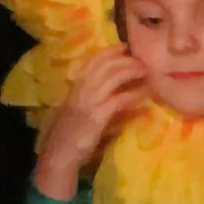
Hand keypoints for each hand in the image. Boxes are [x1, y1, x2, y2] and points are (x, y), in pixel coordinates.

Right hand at [33, 49, 150, 199]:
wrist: (57, 157)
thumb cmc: (67, 137)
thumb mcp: (77, 113)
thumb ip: (93, 100)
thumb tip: (114, 92)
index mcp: (74, 89)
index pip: (91, 62)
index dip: (109, 52)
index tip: (124, 46)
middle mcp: (80, 91)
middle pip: (105, 65)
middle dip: (126, 59)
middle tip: (142, 60)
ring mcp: (88, 103)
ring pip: (113, 77)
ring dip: (132, 71)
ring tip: (146, 72)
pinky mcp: (97, 116)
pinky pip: (119, 100)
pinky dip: (133, 95)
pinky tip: (143, 95)